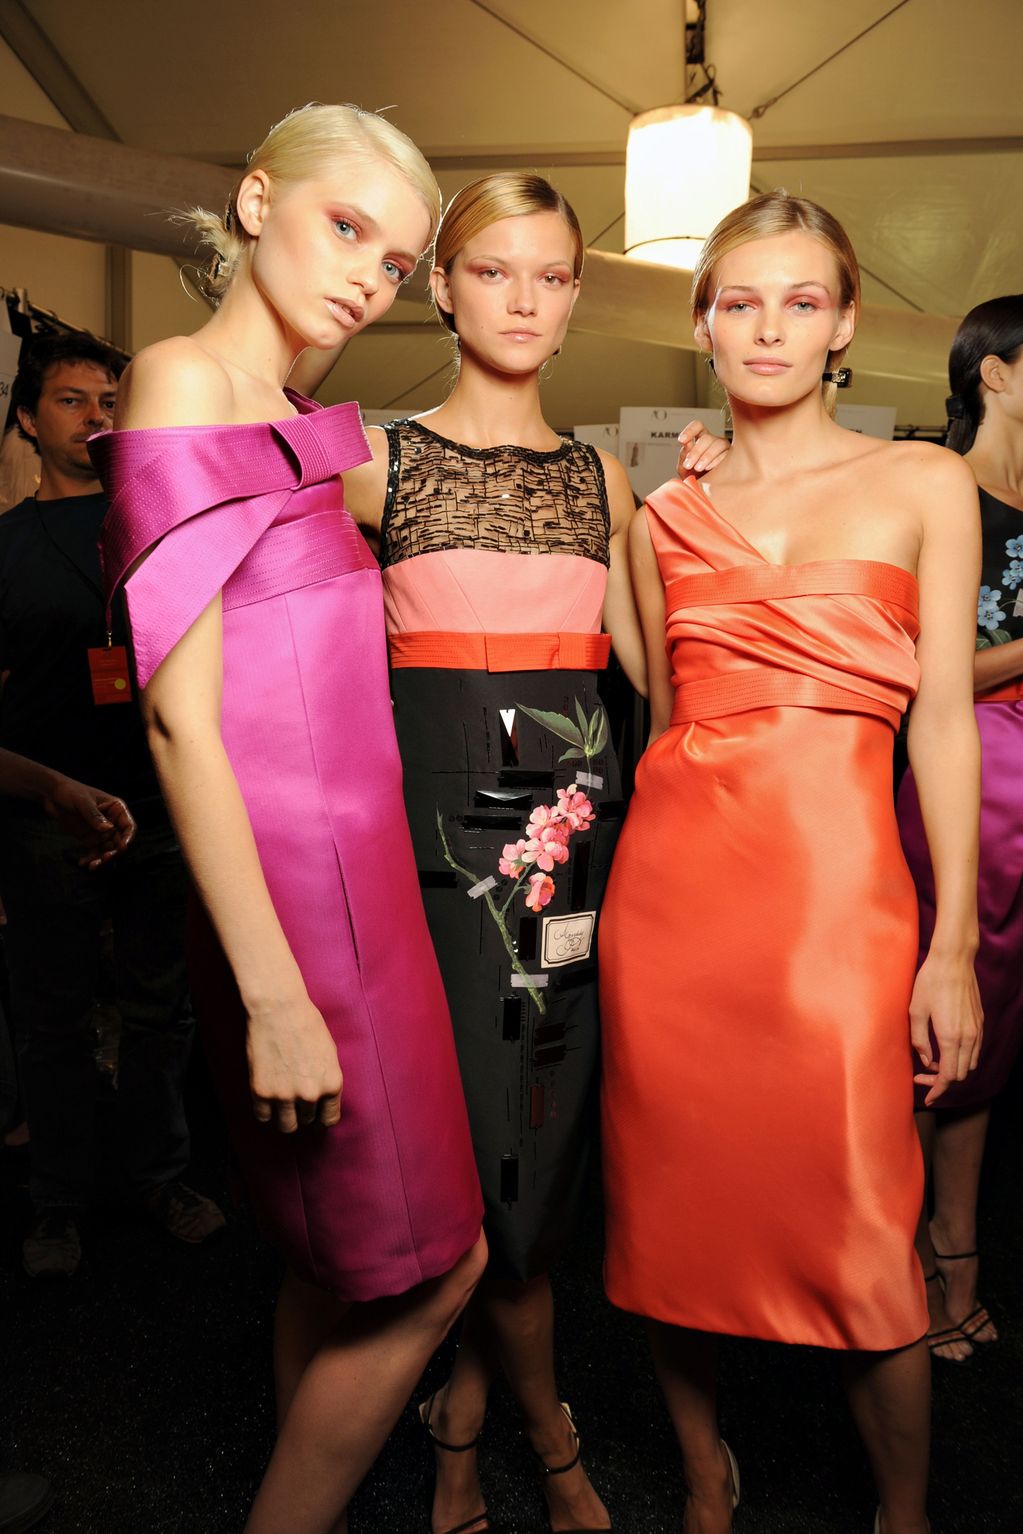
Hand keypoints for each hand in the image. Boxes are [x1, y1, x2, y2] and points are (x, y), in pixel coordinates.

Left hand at [42, 777, 135, 867]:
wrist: (52, 795)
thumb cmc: (70, 791)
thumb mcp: (82, 802)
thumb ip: (94, 816)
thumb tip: (109, 829)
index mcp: (116, 808)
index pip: (128, 826)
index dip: (128, 838)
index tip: (121, 848)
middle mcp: (112, 821)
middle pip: (119, 841)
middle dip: (113, 852)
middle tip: (104, 858)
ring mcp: (101, 831)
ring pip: (107, 849)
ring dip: (101, 858)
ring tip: (92, 865)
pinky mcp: (90, 838)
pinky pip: (94, 851)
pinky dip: (90, 858)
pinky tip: (83, 863)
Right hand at [246, 995, 342, 1132]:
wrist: (279, 1009)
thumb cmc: (307, 1024)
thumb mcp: (329, 1053)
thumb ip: (327, 1079)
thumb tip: (323, 1099)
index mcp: (332, 1084)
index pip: (329, 1119)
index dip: (321, 1116)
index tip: (315, 1112)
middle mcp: (310, 1094)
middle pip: (307, 1120)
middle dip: (302, 1111)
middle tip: (295, 1097)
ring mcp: (285, 1095)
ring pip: (286, 1126)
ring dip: (284, 1116)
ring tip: (281, 1102)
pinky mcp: (261, 1092)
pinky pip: (263, 1117)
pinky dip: (265, 1110)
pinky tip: (267, 1097)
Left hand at [676, 420, 728, 477]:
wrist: (704, 492)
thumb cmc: (694, 478)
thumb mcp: (684, 468)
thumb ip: (684, 455)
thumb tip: (687, 445)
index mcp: (700, 439)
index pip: (697, 427)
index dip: (690, 430)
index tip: (681, 440)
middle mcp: (713, 441)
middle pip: (706, 438)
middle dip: (695, 452)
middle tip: (688, 465)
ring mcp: (724, 448)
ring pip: (718, 444)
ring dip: (706, 457)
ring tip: (698, 468)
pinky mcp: (732, 457)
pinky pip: (726, 455)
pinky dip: (716, 461)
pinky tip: (709, 469)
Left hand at [910, 950, 982, 1105]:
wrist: (953, 961)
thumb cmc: (930, 982)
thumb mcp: (915, 1011)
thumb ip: (919, 1040)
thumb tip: (927, 1061)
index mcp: (951, 1037)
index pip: (948, 1076)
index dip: (936, 1090)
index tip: (926, 1097)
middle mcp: (968, 1037)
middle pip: (960, 1074)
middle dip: (941, 1082)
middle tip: (922, 1077)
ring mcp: (977, 1030)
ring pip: (969, 1064)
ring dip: (953, 1070)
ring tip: (932, 1065)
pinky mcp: (979, 1022)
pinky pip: (974, 1050)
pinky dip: (962, 1058)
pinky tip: (946, 1051)